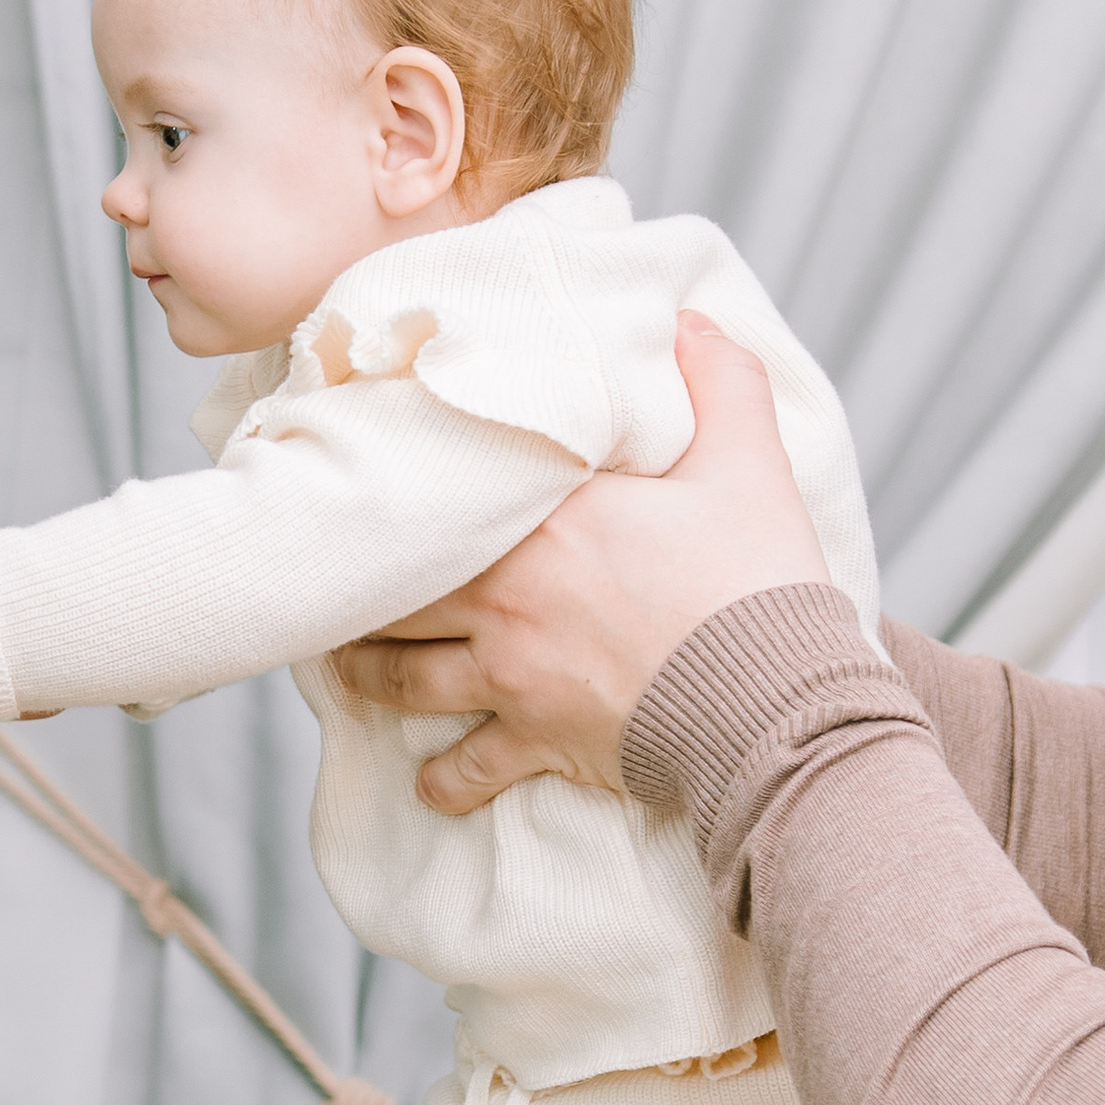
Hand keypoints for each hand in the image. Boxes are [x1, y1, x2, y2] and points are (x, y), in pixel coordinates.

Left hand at [335, 316, 831, 813]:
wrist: (771, 698)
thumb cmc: (757, 581)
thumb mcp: (749, 466)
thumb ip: (720, 382)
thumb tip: (693, 319)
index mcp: (541, 519)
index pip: (438, 497)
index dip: (395, 494)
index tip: (363, 487)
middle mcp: (504, 594)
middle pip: (395, 592)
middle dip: (357, 593)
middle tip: (332, 584)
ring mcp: (510, 672)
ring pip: (403, 678)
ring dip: (371, 677)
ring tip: (346, 670)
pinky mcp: (535, 740)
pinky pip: (467, 771)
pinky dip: (444, 782)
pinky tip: (427, 785)